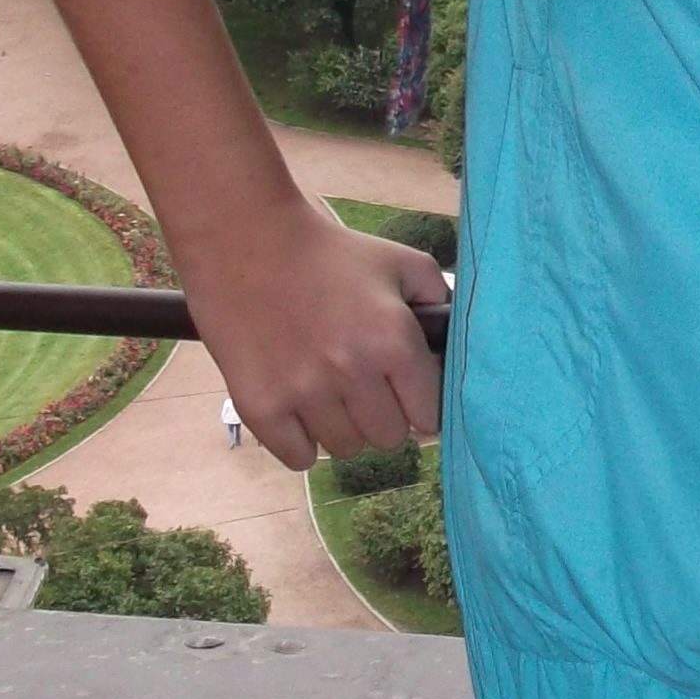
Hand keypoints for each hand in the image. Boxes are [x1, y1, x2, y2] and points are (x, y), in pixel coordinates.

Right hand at [192, 199, 449, 471]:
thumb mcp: (398, 261)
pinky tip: (298, 408)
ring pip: (345, 449)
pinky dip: (301, 441)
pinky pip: (298, 458)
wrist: (245, 240)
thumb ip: (440, 299)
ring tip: (327, 390)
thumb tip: (453, 344)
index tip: (405, 393)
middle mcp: (352, 372)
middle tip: (362, 386)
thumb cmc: (328, 252)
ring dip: (342, 427)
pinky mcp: (260, 406)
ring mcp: (303, 393)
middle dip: (382, 416)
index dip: (419, 405)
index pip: (429, 417)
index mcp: (393, 340)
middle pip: (388, 439)